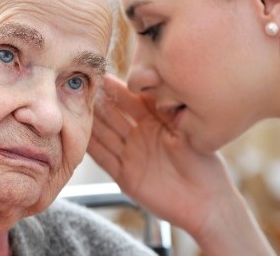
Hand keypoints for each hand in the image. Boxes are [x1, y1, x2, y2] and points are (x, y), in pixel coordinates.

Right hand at [88, 75, 274, 254]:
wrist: (206, 203)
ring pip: (105, 135)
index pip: (132, 101)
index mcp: (157, 122)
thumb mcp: (187, 133)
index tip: (101, 75)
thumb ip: (167, 112)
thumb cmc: (205, 166)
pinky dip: (91, 148)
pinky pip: (104, 159)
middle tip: (80, 86)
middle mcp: (141, 137)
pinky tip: (78, 136)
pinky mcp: (125, 176)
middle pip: (114, 116)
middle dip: (98, 101)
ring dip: (91, 122)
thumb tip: (155, 85)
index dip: (117, 89)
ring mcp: (132, 156)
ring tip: (73, 106)